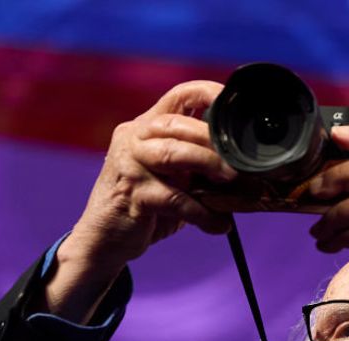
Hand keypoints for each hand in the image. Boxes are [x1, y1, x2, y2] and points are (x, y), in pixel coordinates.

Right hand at [43, 81, 237, 321]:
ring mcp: (129, 164)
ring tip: (230, 181)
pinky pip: (173, 199)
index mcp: (146, 127)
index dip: (208, 93)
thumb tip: (244, 170)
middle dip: (212, 141)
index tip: (233, 103)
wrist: (104, 239)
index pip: (178, 95)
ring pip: (172, 153)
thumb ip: (197, 165)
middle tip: (237, 164)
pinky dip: (201, 212)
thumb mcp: (172, 177)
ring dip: (206, 164)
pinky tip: (218, 224)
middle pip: (176, 124)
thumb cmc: (145, 206)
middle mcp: (134, 138)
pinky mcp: (131, 195)